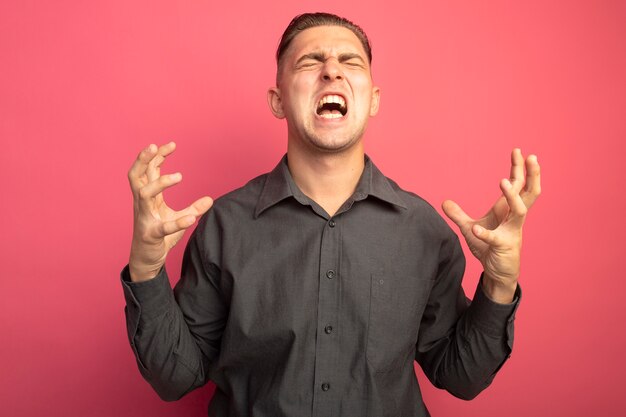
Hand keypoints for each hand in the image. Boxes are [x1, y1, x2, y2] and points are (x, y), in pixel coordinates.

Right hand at [127, 142, 212, 281]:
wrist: (147, 260)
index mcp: (148, 198)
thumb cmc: (159, 236)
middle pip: (135, 176)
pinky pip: (162, 227)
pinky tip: (191, 218)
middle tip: (154, 146)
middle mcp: (142, 204)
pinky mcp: (151, 235)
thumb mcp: (177, 218)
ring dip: (160, 183)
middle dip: (143, 159)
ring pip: (144, 194)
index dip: (156, 156)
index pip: (147, 171)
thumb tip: (210, 199)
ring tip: (179, 176)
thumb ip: (193, 208)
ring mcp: (145, 218)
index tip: (171, 145)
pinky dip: (177, 222)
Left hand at [442, 149, 540, 302]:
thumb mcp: (470, 229)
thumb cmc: (489, 249)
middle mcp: (514, 218)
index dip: (518, 168)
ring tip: (502, 181)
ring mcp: (512, 232)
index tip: (517, 151)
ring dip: (511, 196)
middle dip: (531, 174)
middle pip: (529, 193)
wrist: (498, 272)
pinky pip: (495, 238)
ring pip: (519, 211)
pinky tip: (477, 230)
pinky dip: (486, 234)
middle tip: (530, 156)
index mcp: (507, 210)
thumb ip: (458, 215)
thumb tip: (444, 202)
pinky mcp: (504, 247)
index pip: (518, 185)